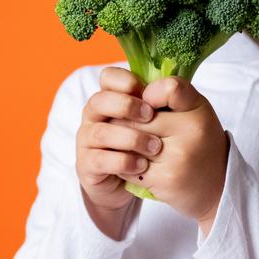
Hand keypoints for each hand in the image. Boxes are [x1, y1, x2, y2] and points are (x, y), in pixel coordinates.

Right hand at [75, 67, 161, 212]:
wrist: (135, 181)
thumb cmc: (147, 142)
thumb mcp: (160, 118)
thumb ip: (164, 99)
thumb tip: (170, 86)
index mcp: (111, 96)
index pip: (108, 77)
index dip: (125, 80)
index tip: (147, 92)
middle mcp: (95, 115)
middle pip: (99, 101)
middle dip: (126, 106)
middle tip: (151, 116)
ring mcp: (88, 140)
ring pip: (101, 133)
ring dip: (131, 138)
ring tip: (156, 146)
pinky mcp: (87, 165)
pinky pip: (100, 160)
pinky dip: (123, 162)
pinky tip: (142, 165)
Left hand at [120, 76, 228, 230]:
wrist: (218, 185)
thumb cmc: (200, 141)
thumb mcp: (196, 110)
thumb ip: (171, 96)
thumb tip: (131, 89)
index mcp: (198, 108)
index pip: (169, 88)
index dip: (151, 93)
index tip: (149, 103)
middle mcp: (191, 130)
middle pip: (137, 117)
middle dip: (126, 121)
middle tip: (129, 127)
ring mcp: (179, 156)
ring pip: (129, 141)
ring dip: (123, 145)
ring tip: (131, 146)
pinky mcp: (165, 179)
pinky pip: (130, 165)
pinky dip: (127, 166)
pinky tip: (138, 165)